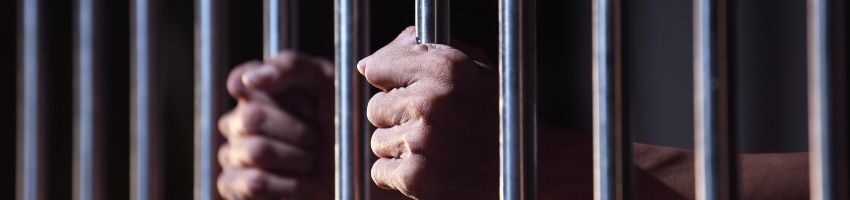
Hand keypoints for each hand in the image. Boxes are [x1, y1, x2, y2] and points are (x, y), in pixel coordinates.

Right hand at [217, 51, 334, 198]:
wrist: (354, 172)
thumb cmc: (341, 123)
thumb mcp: (326, 83)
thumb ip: (290, 67)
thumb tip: (250, 79)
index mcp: (256, 91)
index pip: (240, 80)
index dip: (277, 92)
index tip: (309, 104)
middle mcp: (238, 120)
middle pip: (252, 117)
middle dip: (297, 130)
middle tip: (316, 137)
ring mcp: (232, 153)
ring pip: (255, 151)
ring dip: (297, 158)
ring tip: (311, 160)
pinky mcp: (234, 186)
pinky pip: (255, 182)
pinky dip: (289, 184)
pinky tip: (302, 182)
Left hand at [358, 27, 499, 198]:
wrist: (536, 169)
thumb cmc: (503, 116)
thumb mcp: (476, 69)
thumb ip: (425, 53)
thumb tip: (368, 65)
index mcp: (445, 68)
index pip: (380, 67)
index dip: (389, 80)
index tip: (398, 88)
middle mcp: (430, 103)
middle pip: (376, 108)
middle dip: (398, 117)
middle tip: (432, 127)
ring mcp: (421, 142)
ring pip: (378, 141)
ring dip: (401, 148)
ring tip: (438, 149)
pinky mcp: (416, 178)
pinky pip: (380, 171)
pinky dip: (399, 175)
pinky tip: (431, 169)